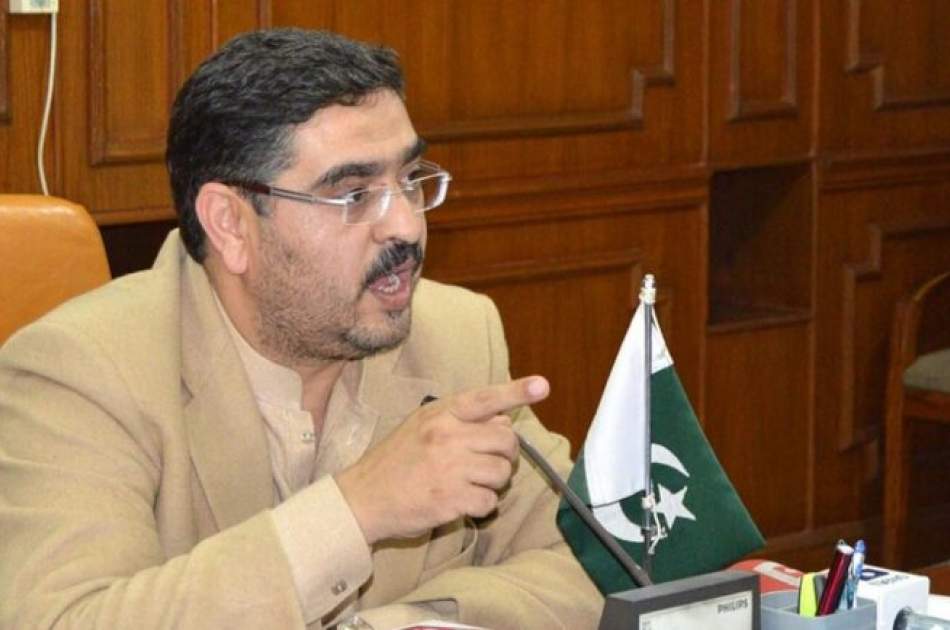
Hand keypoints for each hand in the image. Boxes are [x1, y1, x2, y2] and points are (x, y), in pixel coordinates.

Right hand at [335, 375, 549, 543]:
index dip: (517, 392)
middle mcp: (447, 436)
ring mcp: (449, 468)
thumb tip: (502, 419)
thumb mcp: (421, 427)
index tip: (542, 386)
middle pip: (506, 440)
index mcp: (440, 414)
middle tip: (489, 463)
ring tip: (470, 483)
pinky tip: (461, 502)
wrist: (362, 498)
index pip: (485, 398)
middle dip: (505, 454)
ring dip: (494, 483)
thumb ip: (460, 420)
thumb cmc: (395, 461)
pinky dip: (481, 506)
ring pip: (502, 473)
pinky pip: (489, 502)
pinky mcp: (450, 499)